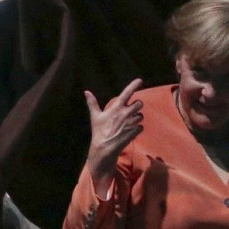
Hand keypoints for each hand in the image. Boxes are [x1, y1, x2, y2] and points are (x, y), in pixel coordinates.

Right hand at [86, 78, 143, 197]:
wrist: (105, 148)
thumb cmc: (99, 131)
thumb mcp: (95, 116)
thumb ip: (92, 103)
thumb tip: (86, 92)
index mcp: (116, 107)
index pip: (127, 93)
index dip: (134, 85)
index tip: (140, 80)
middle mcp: (126, 113)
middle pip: (140, 103)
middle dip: (137, 105)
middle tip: (130, 110)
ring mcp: (131, 122)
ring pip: (141, 115)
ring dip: (136, 118)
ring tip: (126, 123)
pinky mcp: (135, 131)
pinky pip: (141, 126)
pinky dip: (137, 128)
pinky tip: (128, 131)